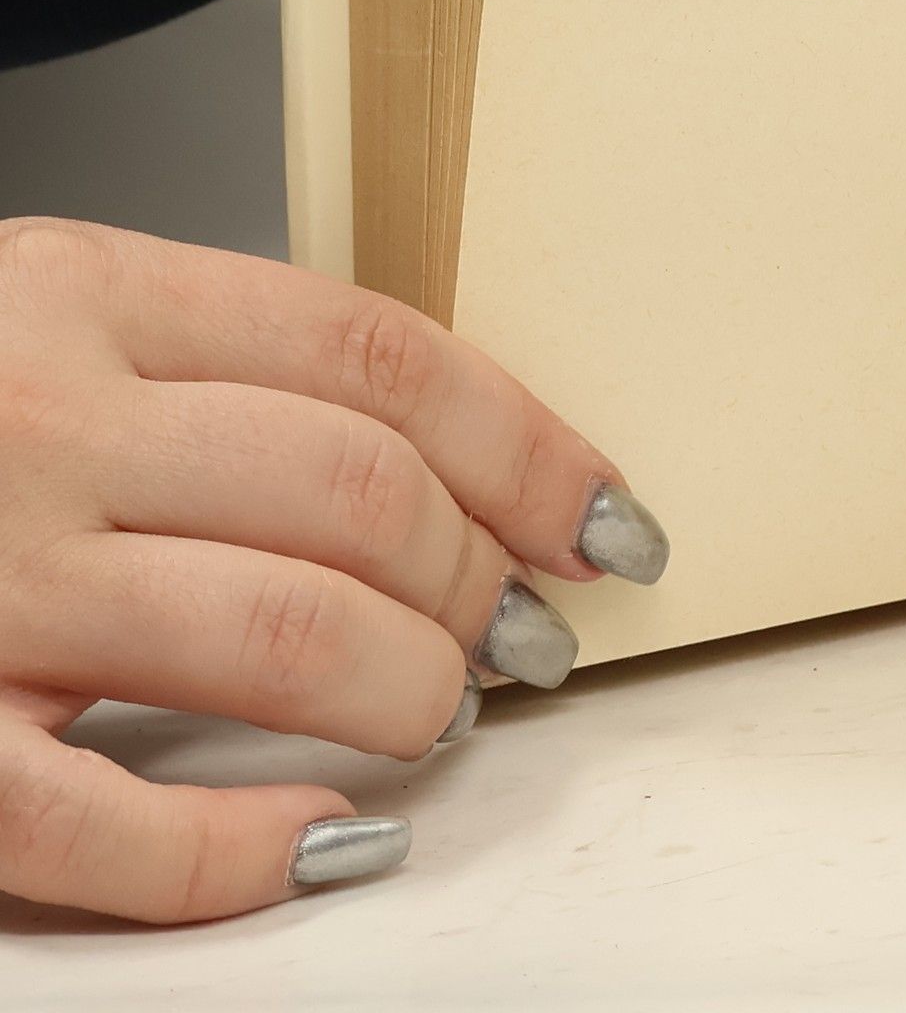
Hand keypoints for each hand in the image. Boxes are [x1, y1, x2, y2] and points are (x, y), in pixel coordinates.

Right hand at [0, 219, 667, 923]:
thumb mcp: (58, 320)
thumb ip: (225, 370)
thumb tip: (460, 474)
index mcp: (87, 293)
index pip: (383, 359)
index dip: (529, 448)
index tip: (608, 521)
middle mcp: (36, 423)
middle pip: (359, 499)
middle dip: (485, 582)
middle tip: (524, 635)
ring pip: (282, 637)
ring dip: (409, 693)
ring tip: (440, 712)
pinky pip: (103, 825)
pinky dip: (243, 851)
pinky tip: (323, 839)